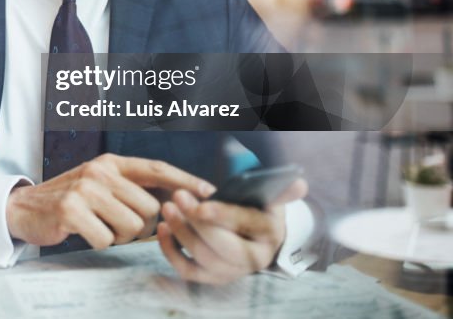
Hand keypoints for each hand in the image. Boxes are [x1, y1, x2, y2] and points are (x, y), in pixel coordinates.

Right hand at [6, 154, 214, 249]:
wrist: (24, 207)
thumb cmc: (69, 199)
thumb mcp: (100, 184)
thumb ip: (131, 187)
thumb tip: (176, 199)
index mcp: (110, 163)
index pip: (156, 168)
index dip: (185, 180)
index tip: (209, 191)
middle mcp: (100, 172)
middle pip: (149, 207)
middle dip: (139, 225)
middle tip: (115, 223)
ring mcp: (85, 190)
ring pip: (132, 226)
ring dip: (118, 235)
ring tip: (98, 226)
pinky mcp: (72, 210)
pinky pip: (107, 239)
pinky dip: (99, 242)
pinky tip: (83, 232)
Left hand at [157, 178, 308, 284]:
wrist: (254, 234)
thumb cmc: (256, 208)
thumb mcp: (270, 197)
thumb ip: (281, 190)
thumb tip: (299, 184)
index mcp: (270, 234)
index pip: (247, 224)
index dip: (223, 215)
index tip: (201, 203)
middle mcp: (254, 259)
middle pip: (224, 248)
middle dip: (197, 224)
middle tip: (177, 198)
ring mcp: (232, 272)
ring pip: (204, 259)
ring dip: (181, 234)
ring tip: (168, 209)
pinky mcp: (212, 278)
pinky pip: (188, 271)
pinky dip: (171, 252)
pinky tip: (162, 229)